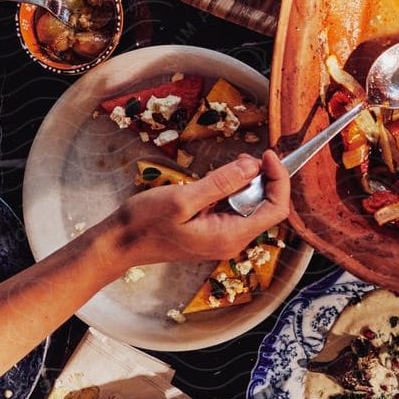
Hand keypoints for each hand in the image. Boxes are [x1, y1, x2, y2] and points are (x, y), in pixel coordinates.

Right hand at [103, 152, 290, 266]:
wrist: (120, 244)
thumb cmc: (145, 224)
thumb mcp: (183, 199)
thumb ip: (222, 183)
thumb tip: (253, 166)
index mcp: (230, 235)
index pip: (276, 209)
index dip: (279, 179)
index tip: (267, 154)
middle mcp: (232, 240)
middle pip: (267, 207)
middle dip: (264, 178)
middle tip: (247, 156)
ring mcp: (223, 238)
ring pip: (251, 207)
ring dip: (247, 183)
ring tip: (231, 165)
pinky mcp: (213, 232)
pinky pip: (233, 210)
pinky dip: (232, 191)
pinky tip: (218, 179)